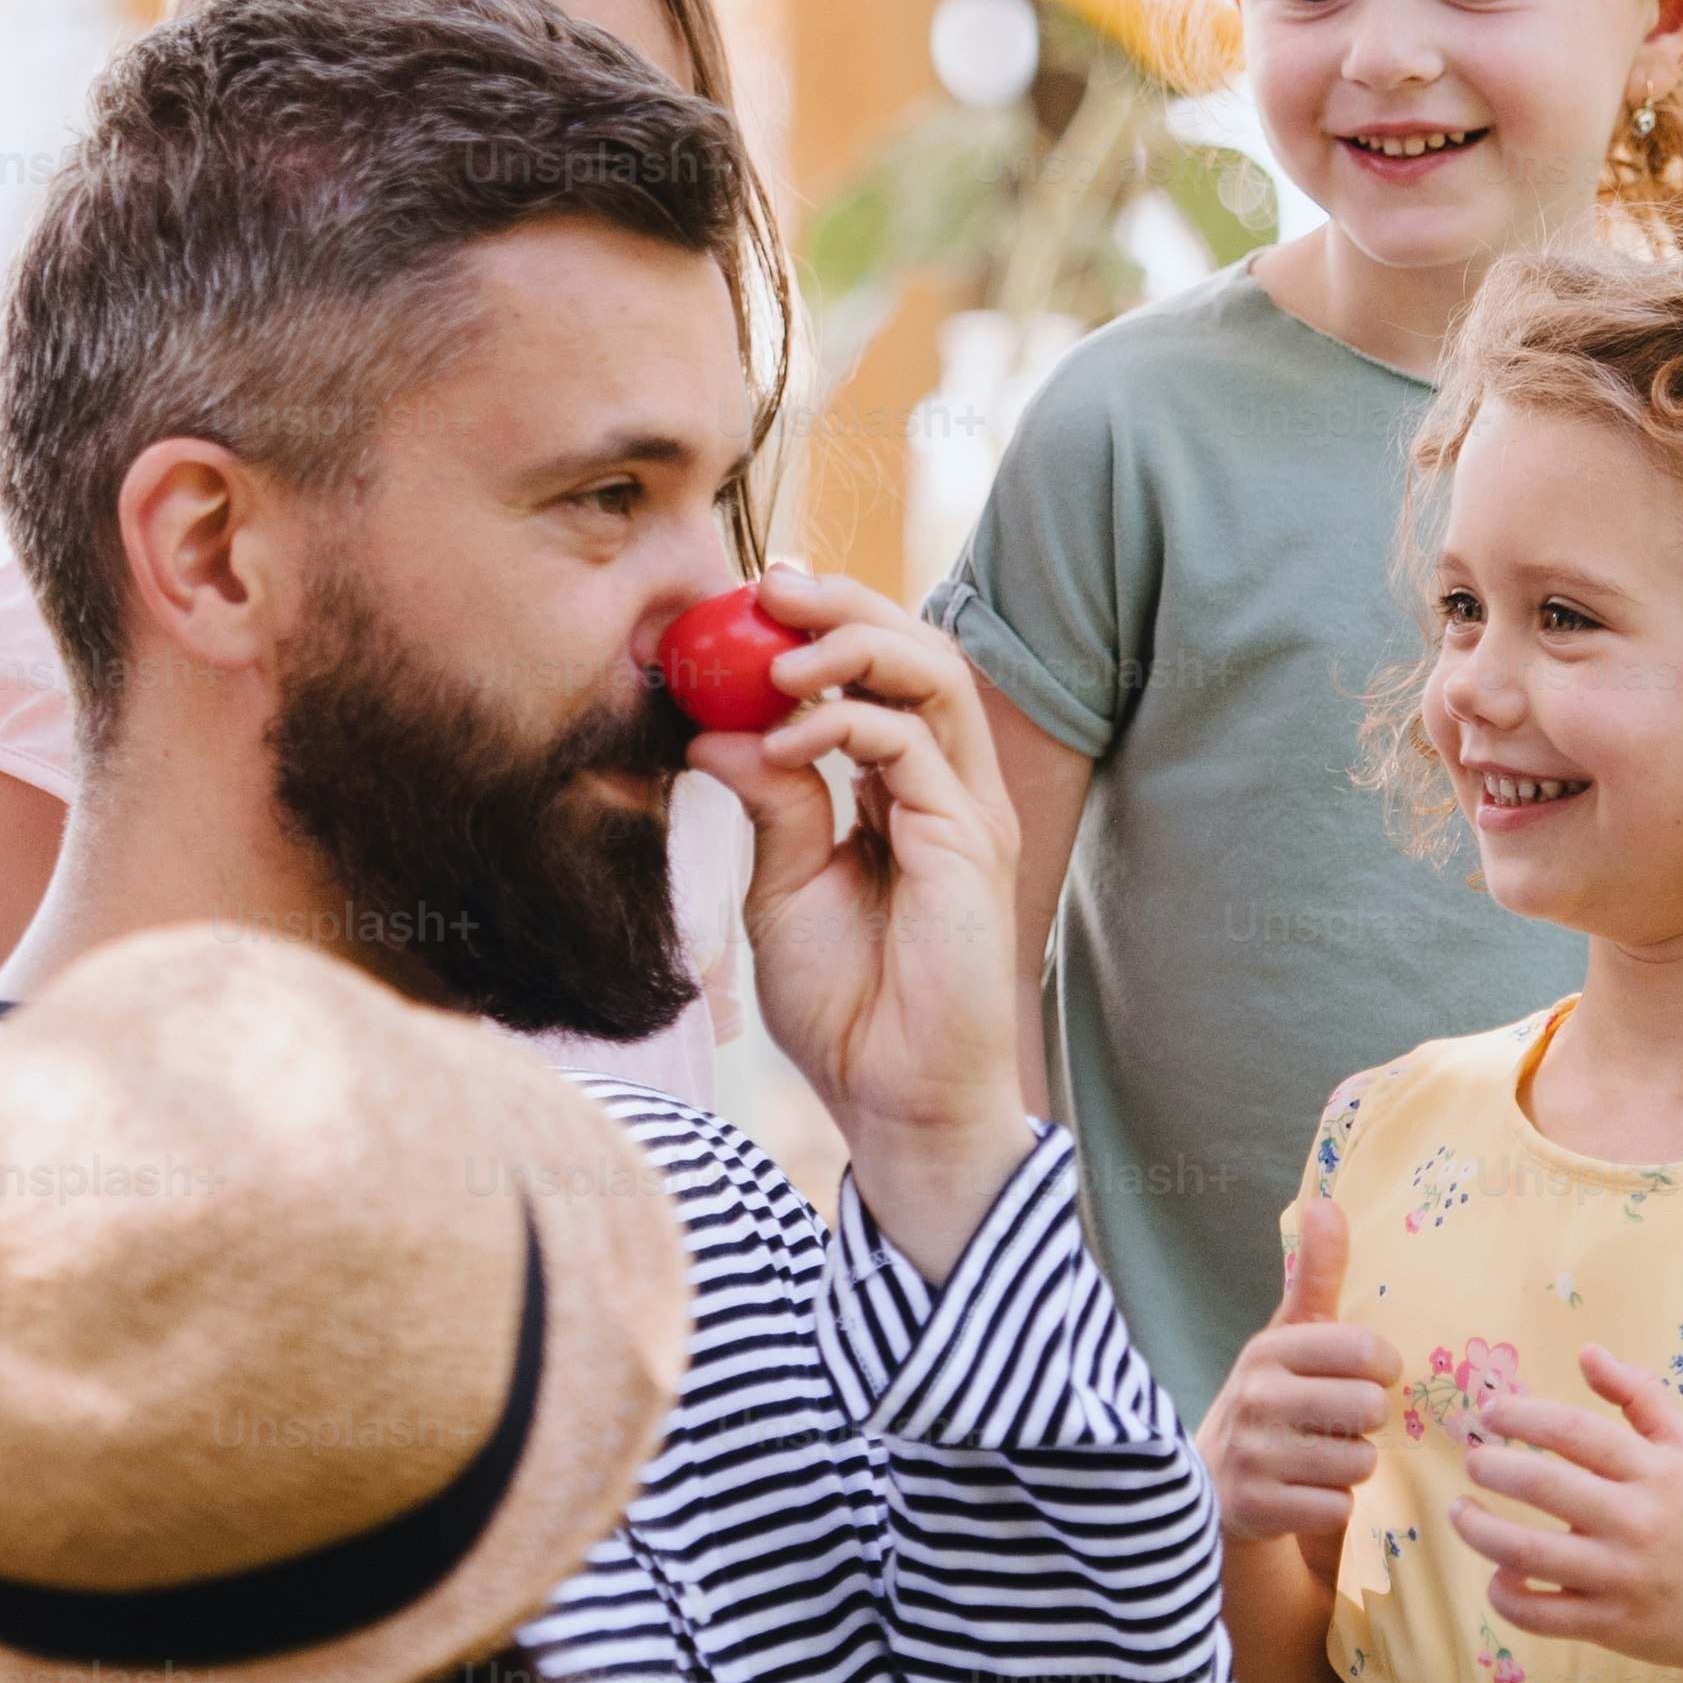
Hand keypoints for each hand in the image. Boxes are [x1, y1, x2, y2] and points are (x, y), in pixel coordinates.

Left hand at [687, 567, 1029, 1282]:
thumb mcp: (785, 888)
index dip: (829, 624)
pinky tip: (784, 736)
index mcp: (909, 795)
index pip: (884, 677)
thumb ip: (771, 805)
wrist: (894, 1098)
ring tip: (776, 651)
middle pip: (920, 653)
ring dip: (853, 645)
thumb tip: (714, 733)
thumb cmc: (848, 1007)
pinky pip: (913, 747)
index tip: (758, 591)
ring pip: (934, 676)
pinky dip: (844, 723)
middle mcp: (950, 790)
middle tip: (768, 584)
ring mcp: (967, 812)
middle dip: (845, 605)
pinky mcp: (968, 843)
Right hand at [1196, 1202, 1399, 1543]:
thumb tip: (1325, 1202)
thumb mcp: (1288, 1335)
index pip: (1366, 1350)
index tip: (1367, 1375)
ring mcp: (1255, 1455)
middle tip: (1337, 1421)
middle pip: (1369, 1408)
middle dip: (1365, 1421)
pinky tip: (1303, 1491)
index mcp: (1269, 1349)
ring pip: (1359, 1461)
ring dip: (1350, 1464)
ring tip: (1318, 1455)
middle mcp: (1258, 1397)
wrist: (1208, 1483)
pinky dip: (1331, 1505)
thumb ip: (1315, 1273)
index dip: (1382, 1369)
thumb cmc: (1270, 1398)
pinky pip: (1339, 1506)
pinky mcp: (1259, 1509)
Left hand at [1449, 1342, 1682, 1681]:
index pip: (1573, 1430)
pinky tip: (1498, 1576)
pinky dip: (1506, 1596)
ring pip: (1528, 1553)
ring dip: (1479, 1530)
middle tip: (1474, 1459)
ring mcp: (1620, 1577)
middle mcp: (1636, 1521)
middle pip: (1543, 1485)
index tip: (1490, 1412)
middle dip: (1493, 1466)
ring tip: (1460, 1513)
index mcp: (1654, 1471)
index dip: (1521, 1414)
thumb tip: (1587, 1352)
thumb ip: (1639, 1393)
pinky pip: (1540, 1615)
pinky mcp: (1610, 1625)